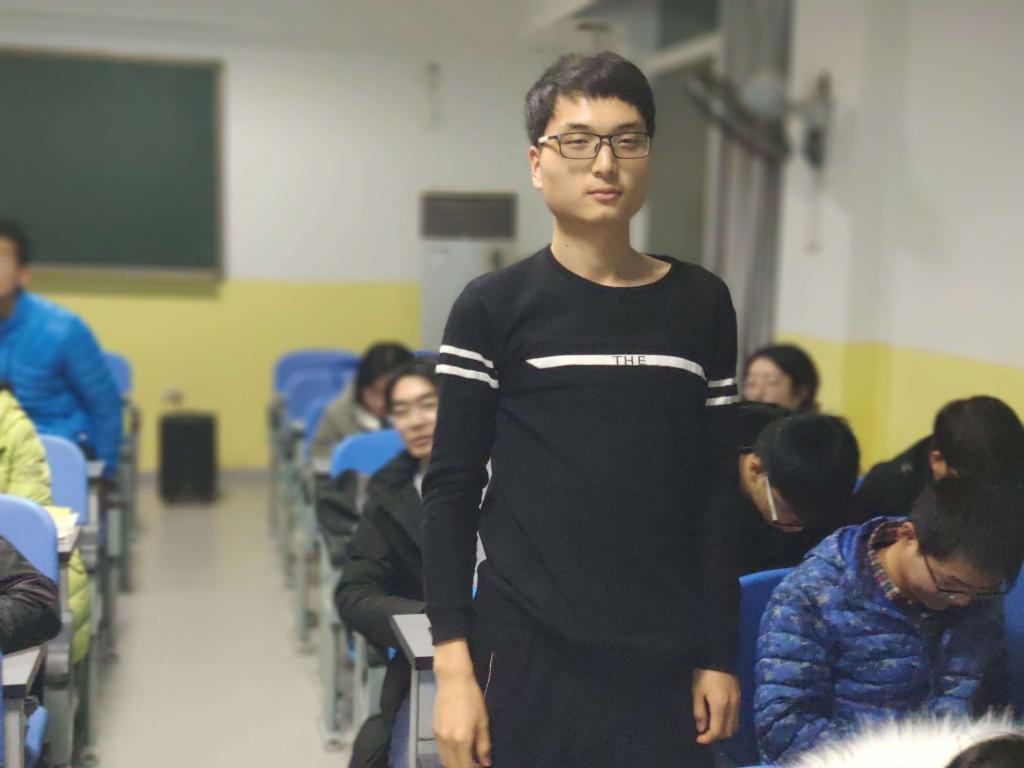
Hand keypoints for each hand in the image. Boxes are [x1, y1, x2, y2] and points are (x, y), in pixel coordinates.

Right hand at [433, 639, 491, 767]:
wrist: (452, 681)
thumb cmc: (472, 698)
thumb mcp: (482, 721)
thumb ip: (483, 744)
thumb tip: (486, 763)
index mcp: (462, 740)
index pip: (466, 767)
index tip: (482, 767)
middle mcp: (448, 742)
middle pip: (453, 766)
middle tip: (475, 764)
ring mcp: (438, 737)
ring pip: (445, 760)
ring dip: (455, 764)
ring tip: (468, 760)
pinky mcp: (433, 731)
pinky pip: (440, 751)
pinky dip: (448, 756)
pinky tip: (458, 751)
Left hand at [691, 668, 739, 744]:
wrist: (718, 656)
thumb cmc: (704, 674)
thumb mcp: (697, 692)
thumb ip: (699, 712)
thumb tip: (701, 728)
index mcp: (720, 707)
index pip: (717, 731)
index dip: (708, 738)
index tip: (698, 739)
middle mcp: (732, 707)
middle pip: (728, 732)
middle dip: (716, 736)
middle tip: (703, 734)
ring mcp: (738, 703)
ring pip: (734, 726)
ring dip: (723, 731)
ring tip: (710, 727)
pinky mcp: (739, 698)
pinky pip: (736, 718)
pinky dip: (728, 723)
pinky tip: (718, 718)